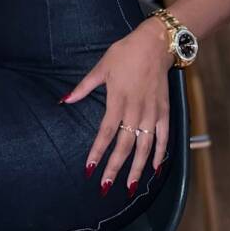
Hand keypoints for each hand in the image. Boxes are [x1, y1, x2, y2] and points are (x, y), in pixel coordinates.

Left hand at [60, 18, 173, 194]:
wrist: (155, 44)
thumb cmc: (125, 53)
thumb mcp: (101, 67)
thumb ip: (84, 86)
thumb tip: (65, 100)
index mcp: (117, 100)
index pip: (106, 132)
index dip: (97, 151)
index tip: (89, 168)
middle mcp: (135, 110)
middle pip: (124, 145)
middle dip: (115, 168)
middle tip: (105, 186)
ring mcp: (151, 112)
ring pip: (145, 146)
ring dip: (137, 168)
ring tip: (130, 186)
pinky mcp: (164, 111)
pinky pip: (164, 137)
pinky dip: (160, 153)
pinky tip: (155, 168)